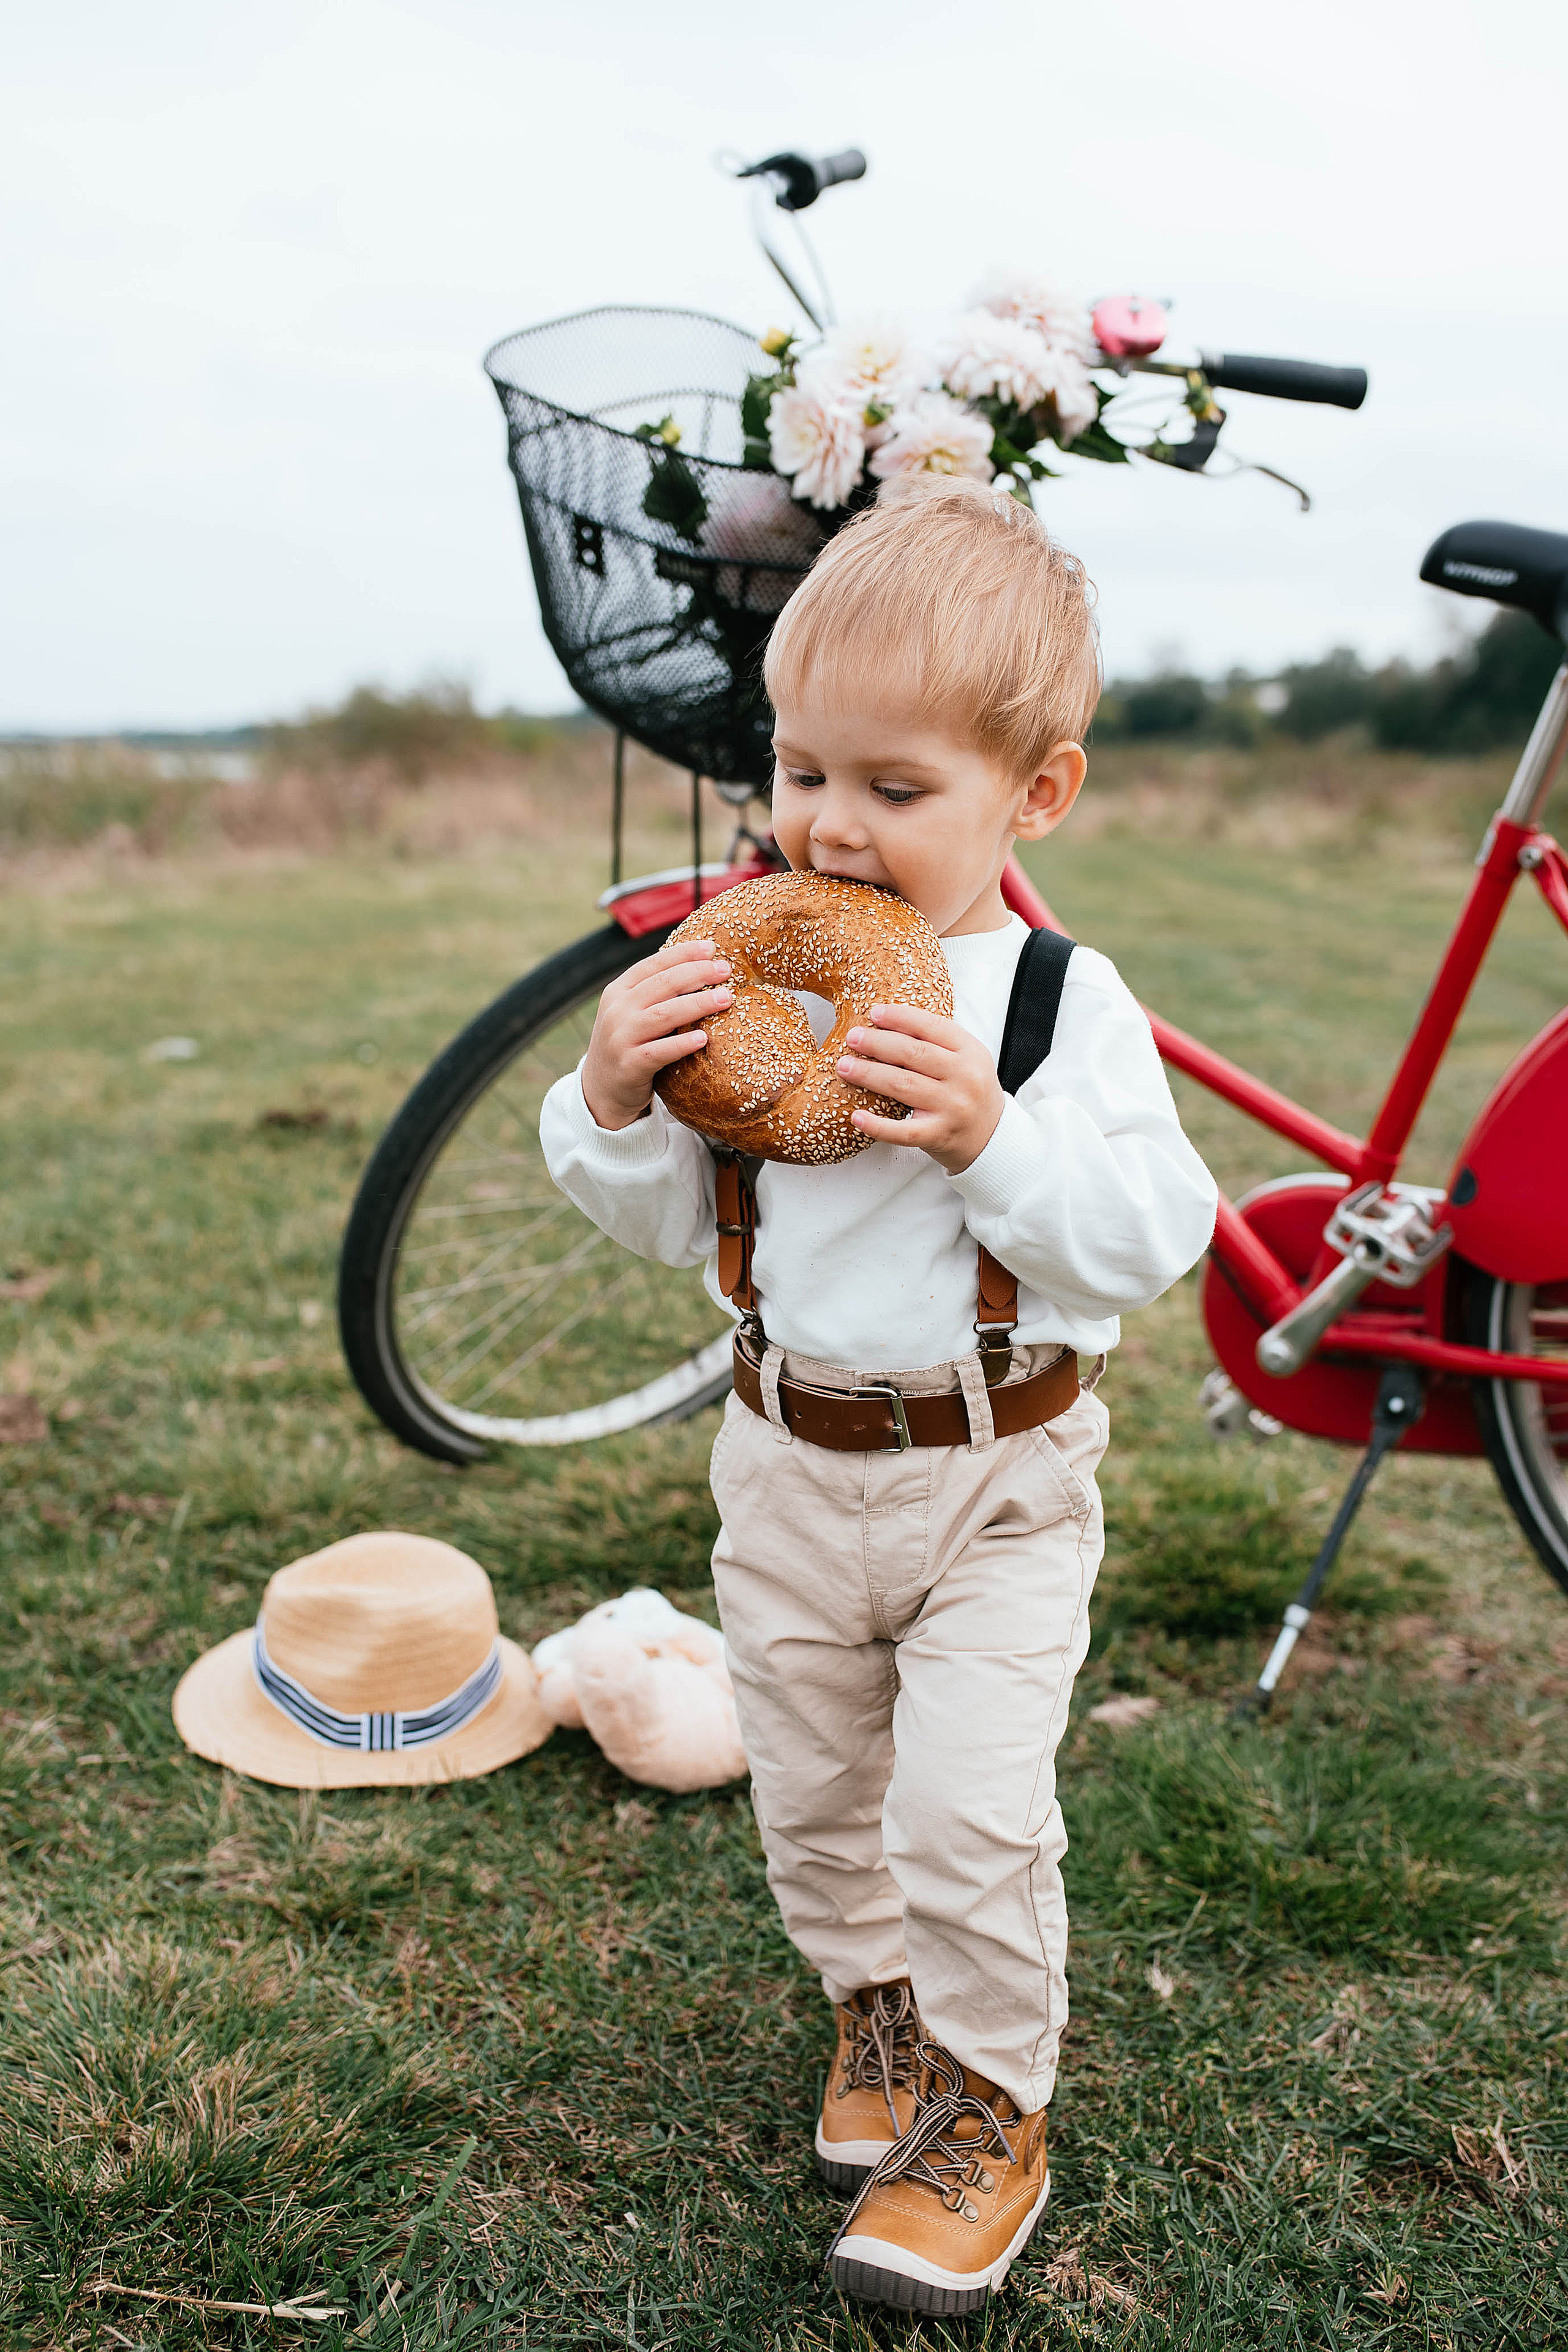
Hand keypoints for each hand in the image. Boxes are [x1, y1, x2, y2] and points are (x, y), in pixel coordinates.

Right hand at [581, 937, 731, 1130]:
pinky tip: (703, 1038)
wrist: (601, 1090)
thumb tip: (700, 967)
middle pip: (661, 985)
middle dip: (697, 973)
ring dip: (697, 1004)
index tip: (711, 948)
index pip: (652, 965)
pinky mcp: (629, 1065)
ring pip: (663, 1014)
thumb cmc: (628, 1044)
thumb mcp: (631, 1013)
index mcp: (618, 991)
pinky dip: (681, 1044)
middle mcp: (616, 1011)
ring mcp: (620, 1038)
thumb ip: (655, 993)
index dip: (682, 954)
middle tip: (726, 970)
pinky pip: (659, 1052)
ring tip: (725, 998)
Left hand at [836, 1004, 1004, 1173]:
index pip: (932, 1027)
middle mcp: (964, 1078)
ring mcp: (952, 1108)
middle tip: (852, 1037)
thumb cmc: (970, 1092)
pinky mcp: (939, 1136)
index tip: (874, 1013)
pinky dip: (877, 1125)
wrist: (992, 1137)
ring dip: (869, 1074)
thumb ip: (938, 1041)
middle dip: (877, 1043)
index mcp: (971, 1052)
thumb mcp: (967, 1059)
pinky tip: (856, 1117)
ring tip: (844, 1066)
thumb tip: (889, 1020)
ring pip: (903, 1086)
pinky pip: (903, 1131)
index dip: (900, 1017)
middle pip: (913, 1054)